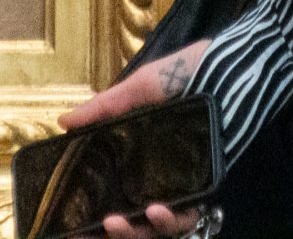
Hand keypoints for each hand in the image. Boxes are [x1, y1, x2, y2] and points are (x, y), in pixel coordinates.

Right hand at [61, 44, 213, 236]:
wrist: (230, 70)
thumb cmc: (184, 73)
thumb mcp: (141, 86)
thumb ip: (105, 107)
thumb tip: (63, 122)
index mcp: (137, 154)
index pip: (110, 190)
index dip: (91, 212)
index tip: (72, 226)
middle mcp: (156, 174)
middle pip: (130, 217)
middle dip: (111, 232)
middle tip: (91, 232)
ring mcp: (179, 183)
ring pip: (155, 226)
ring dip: (134, 232)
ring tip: (115, 223)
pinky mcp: (202, 187)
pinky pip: (186, 216)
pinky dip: (170, 221)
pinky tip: (156, 210)